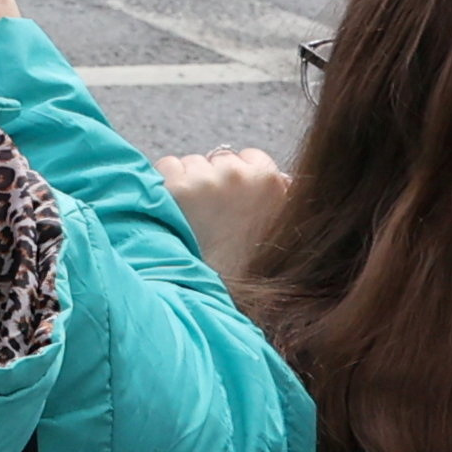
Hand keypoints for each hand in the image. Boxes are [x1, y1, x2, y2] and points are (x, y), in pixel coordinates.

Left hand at [155, 146, 294, 283]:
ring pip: (192, 163)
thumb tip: (285, 178)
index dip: (239, 179)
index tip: (233, 201)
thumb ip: (282, 199)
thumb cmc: (243, 267)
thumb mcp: (278, 234)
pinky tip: (175, 213)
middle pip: (220, 159)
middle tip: (211, 216)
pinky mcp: (174, 186)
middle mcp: (239, 176)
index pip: (252, 158)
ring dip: (189, 182)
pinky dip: (166, 184)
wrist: (203, 294)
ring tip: (193, 219)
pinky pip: (167, 166)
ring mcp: (205, 180)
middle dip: (213, 179)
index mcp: (272, 183)